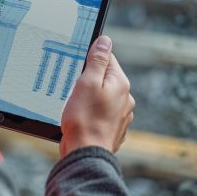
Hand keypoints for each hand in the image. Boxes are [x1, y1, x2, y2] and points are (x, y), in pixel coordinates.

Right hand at [60, 36, 134, 156]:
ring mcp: (120, 116)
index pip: (107, 59)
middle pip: (104, 79)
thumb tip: (105, 41)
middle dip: (87, 81)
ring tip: (74, 106)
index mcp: (120, 84)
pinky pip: (100, 115)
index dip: (89, 59)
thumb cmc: (84, 119)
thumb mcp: (87, 82)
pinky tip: (80, 119)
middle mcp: (125, 99)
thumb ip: (97, 60)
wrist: (86, 154)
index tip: (76, 65)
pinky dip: (91, 114)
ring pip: (102, 98)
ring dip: (89, 99)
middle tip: (71, 88)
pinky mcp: (112, 130)